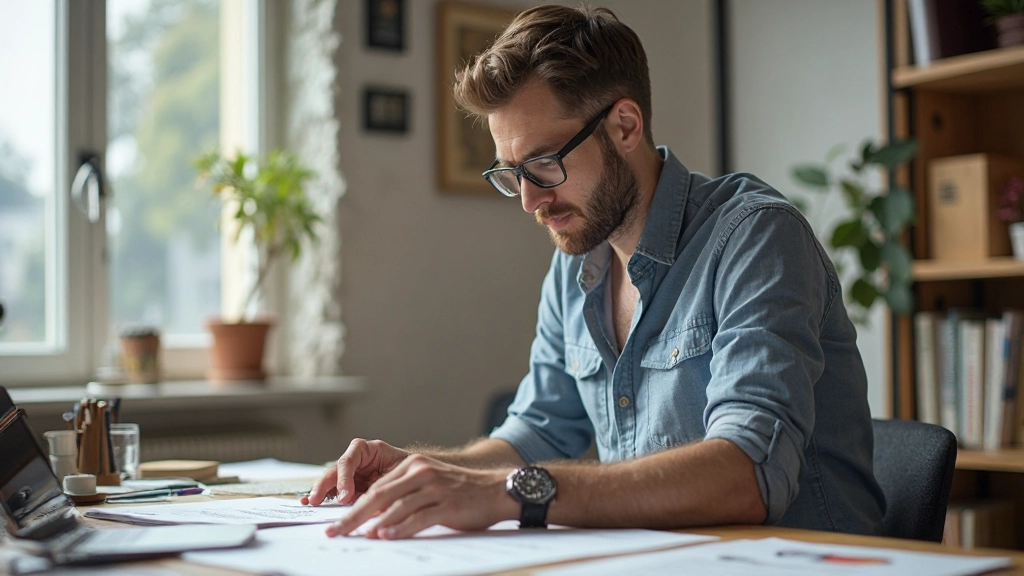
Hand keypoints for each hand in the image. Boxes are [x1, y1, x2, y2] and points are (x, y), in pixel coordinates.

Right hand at [302, 439, 410, 505]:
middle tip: (316, 500)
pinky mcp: (350, 486)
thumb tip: (372, 505)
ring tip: (309, 501)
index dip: (344, 478)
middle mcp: (356, 460)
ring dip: (320, 491)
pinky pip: (335, 491)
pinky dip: (325, 497)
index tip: (345, 497)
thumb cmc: (411, 469)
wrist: (418, 476)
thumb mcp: (400, 472)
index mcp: (368, 449)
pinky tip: (312, 502)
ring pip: (332, 480)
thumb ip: (384, 484)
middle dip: (324, 485)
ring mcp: (352, 473)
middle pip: (335, 470)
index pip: (349, 461)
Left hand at [325, 453, 516, 538]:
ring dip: (374, 524)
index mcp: (413, 465)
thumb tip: (374, 518)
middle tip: (334, 532)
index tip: (337, 522)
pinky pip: (418, 518)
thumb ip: (404, 495)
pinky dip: (400, 528)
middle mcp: (421, 472)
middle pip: (378, 496)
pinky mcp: (447, 505)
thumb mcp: (430, 484)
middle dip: (353, 516)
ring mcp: (434, 488)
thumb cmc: (461, 491)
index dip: (353, 506)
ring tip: (357, 536)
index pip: (376, 487)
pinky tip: (387, 536)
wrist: (498, 489)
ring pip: (396, 507)